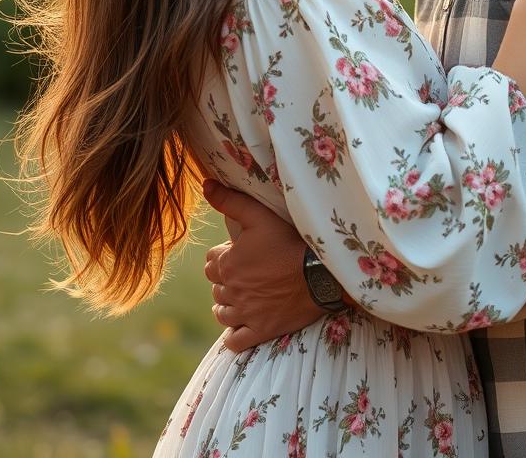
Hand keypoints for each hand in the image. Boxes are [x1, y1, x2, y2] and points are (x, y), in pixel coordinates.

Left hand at [202, 180, 322, 351]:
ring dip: (228, 304)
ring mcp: (244, 314)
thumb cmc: (290, 242)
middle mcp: (230, 290)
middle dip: (227, 278)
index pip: (211, 260)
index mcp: (226, 264)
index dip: (227, 254)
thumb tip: (205, 185)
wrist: (320, 275)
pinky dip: (234, 333)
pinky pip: (233, 340)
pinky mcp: (258, 331)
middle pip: (216, 285)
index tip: (244, 251)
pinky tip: (244, 322)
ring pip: (221, 312)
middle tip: (250, 271)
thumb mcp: (260, 215)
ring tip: (246, 295)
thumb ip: (230, 201)